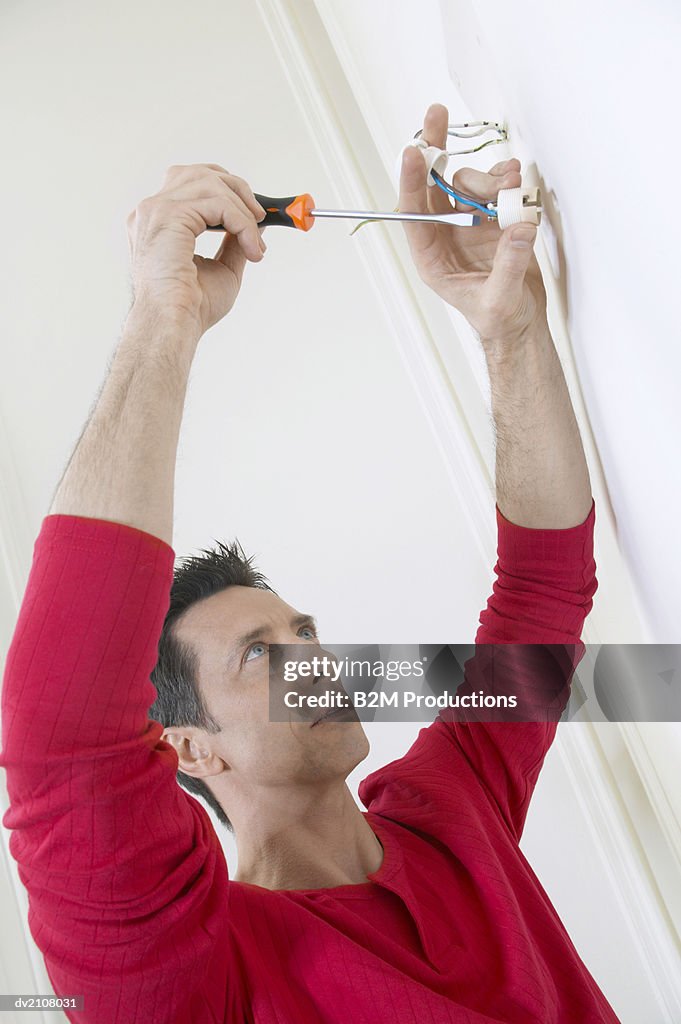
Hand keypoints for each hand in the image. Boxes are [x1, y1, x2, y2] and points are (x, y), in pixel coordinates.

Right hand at [126, 163, 266, 335]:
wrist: (175, 325)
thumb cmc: (191, 307)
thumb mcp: (223, 267)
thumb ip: (234, 241)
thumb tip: (256, 223)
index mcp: (159, 221)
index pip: (192, 183)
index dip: (227, 192)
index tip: (253, 216)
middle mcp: (152, 210)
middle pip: (200, 173)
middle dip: (238, 190)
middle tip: (261, 219)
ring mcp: (156, 210)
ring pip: (211, 184)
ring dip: (243, 211)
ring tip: (254, 242)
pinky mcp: (169, 215)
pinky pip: (217, 203)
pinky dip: (242, 223)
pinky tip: (250, 248)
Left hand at [399, 104, 547, 346]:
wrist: (521, 322)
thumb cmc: (499, 320)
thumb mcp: (500, 300)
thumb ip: (508, 265)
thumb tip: (518, 230)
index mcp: (432, 258)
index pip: (414, 213)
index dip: (412, 181)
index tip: (414, 150)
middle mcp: (446, 235)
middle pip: (432, 184)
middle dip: (434, 148)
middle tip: (436, 114)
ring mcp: (470, 224)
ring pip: (469, 183)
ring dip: (489, 175)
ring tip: (512, 180)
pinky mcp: (494, 219)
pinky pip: (495, 188)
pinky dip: (506, 180)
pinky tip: (517, 182)